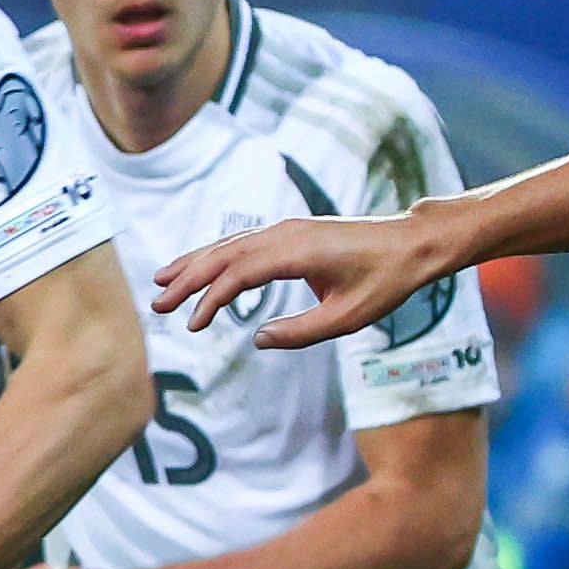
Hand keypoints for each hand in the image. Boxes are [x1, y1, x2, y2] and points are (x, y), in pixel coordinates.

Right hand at [152, 212, 450, 353]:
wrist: (411, 244)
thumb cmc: (385, 281)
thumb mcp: (346, 318)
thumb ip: (300, 332)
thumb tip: (258, 339)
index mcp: (297, 252)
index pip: (239, 273)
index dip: (211, 299)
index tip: (193, 325)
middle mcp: (285, 234)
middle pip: (224, 254)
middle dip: (188, 278)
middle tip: (157, 302)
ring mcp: (287, 229)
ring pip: (230, 243)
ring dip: (195, 262)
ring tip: (164, 280)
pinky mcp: (291, 232)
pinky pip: (245, 241)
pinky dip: (218, 254)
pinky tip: (202, 267)